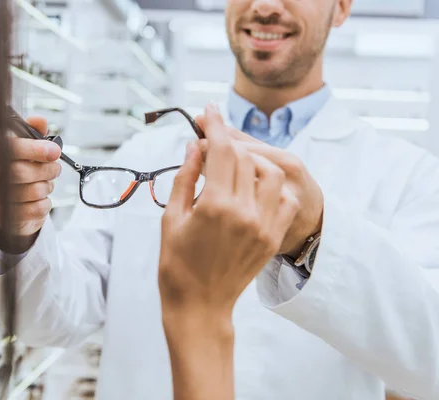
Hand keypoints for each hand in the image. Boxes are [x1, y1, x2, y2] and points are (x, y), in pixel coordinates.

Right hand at [0, 116, 61, 252]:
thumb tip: (40, 120)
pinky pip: (38, 209)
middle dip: (47, 170)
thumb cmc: (18, 172)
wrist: (10, 207)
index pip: (11, 149)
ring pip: (34, 191)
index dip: (35, 149)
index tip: (55, 151)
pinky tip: (39, 199)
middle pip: (23, 172)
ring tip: (44, 184)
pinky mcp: (8, 220)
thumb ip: (33, 134)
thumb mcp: (24, 150)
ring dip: (47, 187)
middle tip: (54, 168)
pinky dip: (46, 203)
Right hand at [159, 104, 298, 320]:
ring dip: (252, 161)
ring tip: (232, 166)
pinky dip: (271, 186)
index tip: (208, 110)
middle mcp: (244, 212)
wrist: (199, 305)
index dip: (214, 125)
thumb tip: (193, 146)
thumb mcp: (171, 218)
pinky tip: (253, 187)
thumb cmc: (176, 264)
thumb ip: (184, 178)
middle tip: (209, 143)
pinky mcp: (272, 237)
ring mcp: (263, 225)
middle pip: (244, 157)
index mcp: (215, 205)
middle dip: (226, 142)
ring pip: (271, 172)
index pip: (220, 150)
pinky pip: (284, 199)